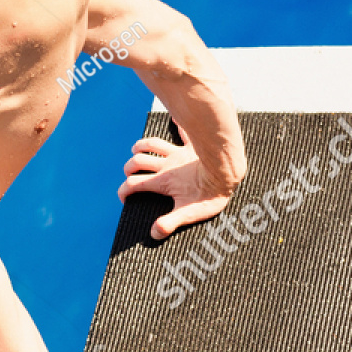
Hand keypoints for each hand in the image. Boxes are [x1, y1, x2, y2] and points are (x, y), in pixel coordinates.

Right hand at [118, 133, 236, 239]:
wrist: (227, 172)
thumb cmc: (210, 194)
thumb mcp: (189, 213)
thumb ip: (170, 223)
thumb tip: (154, 233)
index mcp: (163, 181)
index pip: (134, 185)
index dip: (124, 191)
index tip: (124, 199)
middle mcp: (166, 165)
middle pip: (139, 161)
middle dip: (129, 167)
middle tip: (130, 175)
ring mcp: (178, 153)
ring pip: (152, 144)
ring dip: (142, 145)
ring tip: (137, 150)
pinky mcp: (192, 146)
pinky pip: (183, 132)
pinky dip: (178, 125)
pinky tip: (174, 119)